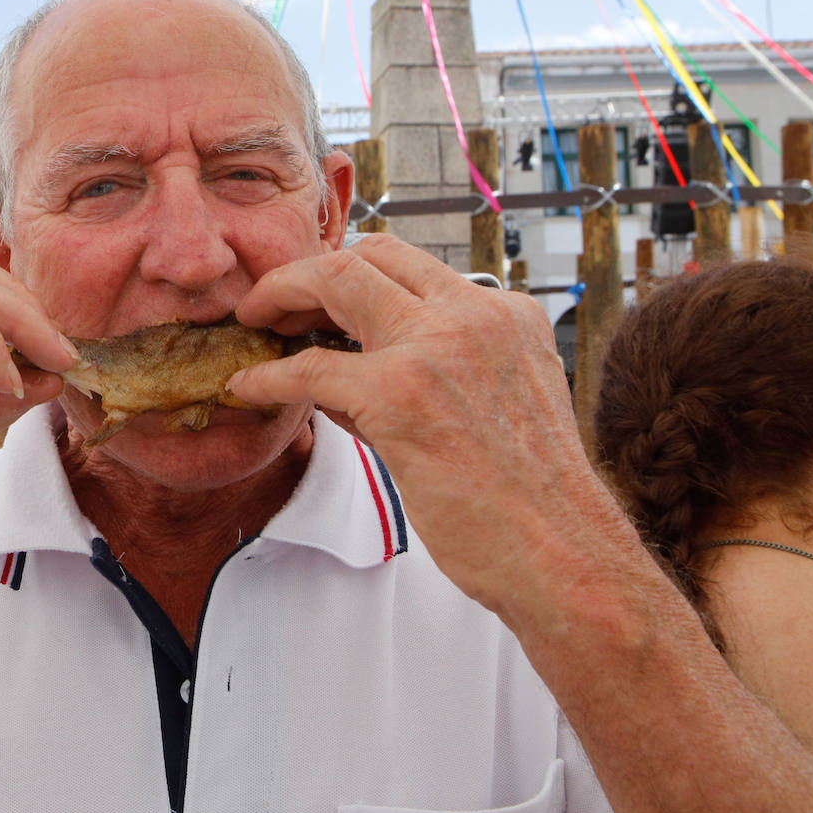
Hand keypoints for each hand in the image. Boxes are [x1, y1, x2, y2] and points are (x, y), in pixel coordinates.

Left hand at [228, 234, 621, 615]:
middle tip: (271, 303)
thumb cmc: (529, 504)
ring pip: (337, 279)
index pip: (414, 265)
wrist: (565, 558)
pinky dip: (269, 375)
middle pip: (370, 254)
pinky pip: (310, 367)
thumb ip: (431, 373)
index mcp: (508, 315)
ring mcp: (437, 348)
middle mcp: (476, 315)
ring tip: (252, 321)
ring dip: (281, 293)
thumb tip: (342, 367)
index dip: (354, 272)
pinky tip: (247, 385)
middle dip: (309, 270)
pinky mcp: (400, 395)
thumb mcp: (497, 407)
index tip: (317, 298)